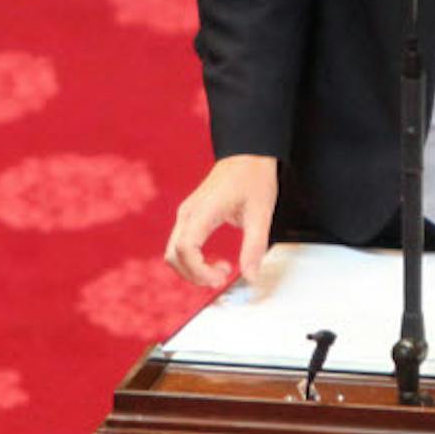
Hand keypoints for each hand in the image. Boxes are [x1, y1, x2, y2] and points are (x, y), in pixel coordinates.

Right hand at [165, 154, 276, 287]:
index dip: (199, 270)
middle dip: (194, 275)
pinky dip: (193, 260)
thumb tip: (251, 276)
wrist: (248, 154)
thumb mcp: (261, 213)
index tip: (221, 278)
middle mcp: (188, 213)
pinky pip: (182, 245)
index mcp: (202, 211)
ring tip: (222, 270)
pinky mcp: (190, 216)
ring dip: (192, 269)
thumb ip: (255, 246)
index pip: (186, 249)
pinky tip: (215, 261)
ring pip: (174, 252)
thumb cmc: (254, 178)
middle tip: (222, 278)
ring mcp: (186, 214)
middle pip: (173, 255)